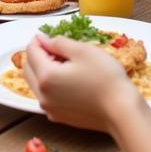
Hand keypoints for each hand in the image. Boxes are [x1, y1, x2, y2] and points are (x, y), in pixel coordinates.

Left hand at [22, 32, 138, 132]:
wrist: (122, 112)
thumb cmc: (106, 78)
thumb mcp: (82, 51)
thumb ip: (58, 42)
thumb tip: (42, 39)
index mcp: (46, 77)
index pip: (31, 52)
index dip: (38, 40)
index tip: (48, 34)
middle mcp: (42, 96)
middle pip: (28, 69)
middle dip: (37, 55)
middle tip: (56, 48)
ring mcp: (50, 109)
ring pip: (35, 83)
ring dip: (42, 70)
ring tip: (64, 63)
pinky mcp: (59, 117)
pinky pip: (46, 96)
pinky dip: (50, 84)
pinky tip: (68, 80)